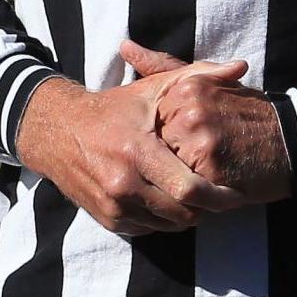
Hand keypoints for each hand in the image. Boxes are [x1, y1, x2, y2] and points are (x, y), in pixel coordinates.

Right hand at [15, 49, 251, 237]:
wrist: (55, 130)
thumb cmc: (112, 109)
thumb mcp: (152, 89)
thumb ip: (197, 76)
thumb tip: (241, 66)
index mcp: (137, 151)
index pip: (190, 189)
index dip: (219, 196)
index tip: (236, 192)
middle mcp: (123, 183)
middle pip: (184, 213)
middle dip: (207, 208)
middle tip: (218, 196)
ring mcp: (113, 205)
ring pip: (169, 225)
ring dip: (186, 214)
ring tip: (191, 196)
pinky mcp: (108, 219)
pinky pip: (149, 229)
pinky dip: (162, 219)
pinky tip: (164, 198)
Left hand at [123, 39, 295, 204]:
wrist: (296, 138)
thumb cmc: (245, 111)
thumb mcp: (204, 82)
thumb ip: (161, 67)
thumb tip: (124, 46)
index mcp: (183, 89)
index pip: (147, 121)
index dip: (159, 137)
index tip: (177, 140)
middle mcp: (189, 112)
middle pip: (154, 146)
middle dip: (166, 159)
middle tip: (192, 159)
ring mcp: (201, 141)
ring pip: (168, 170)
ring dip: (178, 178)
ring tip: (203, 173)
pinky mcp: (214, 171)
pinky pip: (187, 190)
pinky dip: (194, 194)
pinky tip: (211, 187)